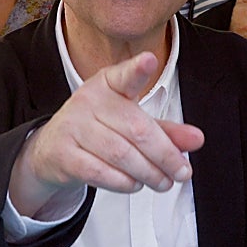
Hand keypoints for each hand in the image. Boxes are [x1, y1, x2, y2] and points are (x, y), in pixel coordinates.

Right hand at [9, 52, 204, 216]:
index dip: (137, 70)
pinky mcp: (64, 154)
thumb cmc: (97, 130)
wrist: (51, 149)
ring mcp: (73, 127)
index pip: (124, 76)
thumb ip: (165, 130)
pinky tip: (135, 184)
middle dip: (165, 155)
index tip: (148, 61)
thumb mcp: (130, 121)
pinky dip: (124, 183)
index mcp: (107, 85)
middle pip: (136, 129)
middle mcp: (88, 101)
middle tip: (182, 171)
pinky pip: (100, 173)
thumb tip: (196, 139)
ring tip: (163, 182)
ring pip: (121, 154)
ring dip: (149, 173)